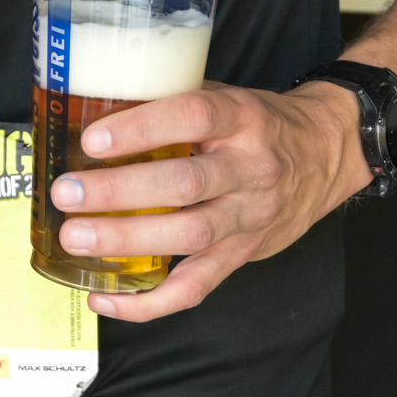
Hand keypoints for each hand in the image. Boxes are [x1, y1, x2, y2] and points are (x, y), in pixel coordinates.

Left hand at [47, 81, 367, 322]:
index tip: (94, 139)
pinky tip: (105, 299)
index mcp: (243, 118)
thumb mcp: (226, 95)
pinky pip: (196, 287)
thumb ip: (171, 101)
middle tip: (69, 194)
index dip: (142, 129)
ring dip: (127, 240)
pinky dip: (148, 302)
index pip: (193, 117)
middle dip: (120, 192)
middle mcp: (251, 168)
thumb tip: (93, 105)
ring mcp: (250, 216)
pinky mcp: (244, 254)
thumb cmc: (260, 121)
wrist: (328, 153)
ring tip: (76, 238)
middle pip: (186, 185)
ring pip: (190, 236)